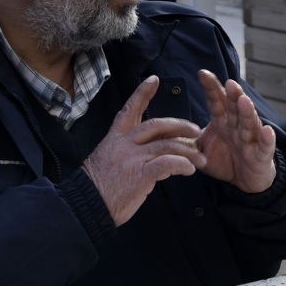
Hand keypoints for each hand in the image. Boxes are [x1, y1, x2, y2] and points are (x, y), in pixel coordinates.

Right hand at [83, 76, 201, 225]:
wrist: (86, 206)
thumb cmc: (98, 188)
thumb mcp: (106, 161)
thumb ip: (126, 152)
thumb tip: (147, 152)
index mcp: (114, 139)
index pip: (129, 110)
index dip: (142, 93)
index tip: (154, 79)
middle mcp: (124, 144)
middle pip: (157, 125)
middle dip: (180, 125)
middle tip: (196, 130)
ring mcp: (132, 158)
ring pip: (167, 145)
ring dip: (188, 151)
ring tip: (200, 159)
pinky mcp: (141, 174)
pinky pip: (168, 163)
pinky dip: (183, 165)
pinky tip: (189, 169)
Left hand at [194, 70, 277, 193]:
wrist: (244, 181)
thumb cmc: (224, 160)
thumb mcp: (201, 149)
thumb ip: (185, 140)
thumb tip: (162, 133)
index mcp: (223, 121)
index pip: (216, 101)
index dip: (210, 88)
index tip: (201, 73)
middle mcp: (237, 126)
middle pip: (235, 108)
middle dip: (232, 95)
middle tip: (229, 83)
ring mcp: (251, 139)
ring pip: (249, 123)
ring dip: (248, 112)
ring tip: (244, 101)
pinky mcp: (261, 156)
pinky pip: (264, 147)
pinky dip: (267, 140)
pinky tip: (267, 131)